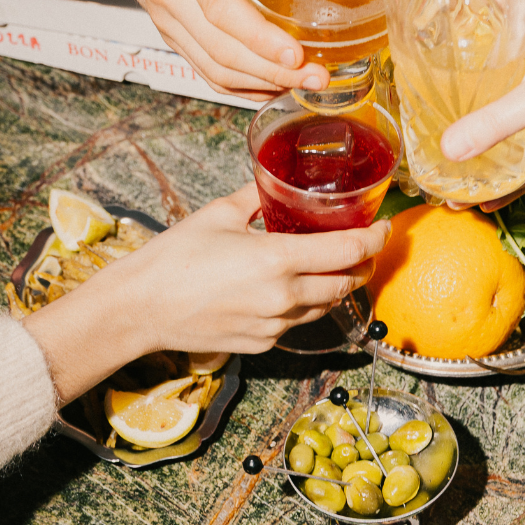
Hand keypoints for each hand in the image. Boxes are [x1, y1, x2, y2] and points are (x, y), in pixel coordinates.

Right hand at [24, 184, 389, 402]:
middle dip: (364, 264)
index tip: (385, 226)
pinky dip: (307, 306)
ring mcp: (273, 326)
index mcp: (277, 260)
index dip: (374, 238)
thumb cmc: (174, 258)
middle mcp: (283, 297)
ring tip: (340, 266)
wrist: (139, 309)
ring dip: (338, 286)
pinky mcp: (261, 344)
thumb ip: (256, 197)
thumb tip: (274, 180)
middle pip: (345, 283)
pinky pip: (298, 324)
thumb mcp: (219, 214)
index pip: (347, 250)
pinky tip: (298, 289)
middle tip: (368, 245)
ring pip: (325, 307)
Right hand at [106, 0, 330, 95]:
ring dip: (261, 84)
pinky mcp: (169, 35)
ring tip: (306, 84)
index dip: (260, 38)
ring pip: (214, 68)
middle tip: (318, 77)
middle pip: (222, 49)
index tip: (297, 55)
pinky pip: (206, 72)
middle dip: (273, 71)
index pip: (221, 9)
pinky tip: (274, 87)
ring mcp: (166, 20)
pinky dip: (242, 87)